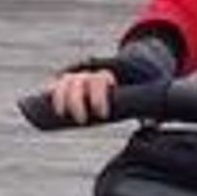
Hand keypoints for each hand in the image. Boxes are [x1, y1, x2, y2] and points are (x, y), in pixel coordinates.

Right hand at [43, 33, 175, 125]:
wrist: (122, 70)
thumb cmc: (132, 87)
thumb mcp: (140, 96)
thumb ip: (145, 109)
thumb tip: (152, 125)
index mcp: (108, 75)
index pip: (101, 81)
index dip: (99, 97)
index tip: (102, 114)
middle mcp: (91, 74)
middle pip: (79, 81)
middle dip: (78, 100)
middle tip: (83, 120)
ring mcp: (78, 77)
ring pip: (65, 82)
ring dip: (62, 98)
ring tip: (63, 114)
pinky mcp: (66, 84)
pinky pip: (54, 84)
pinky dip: (49, 91)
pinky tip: (45, 98)